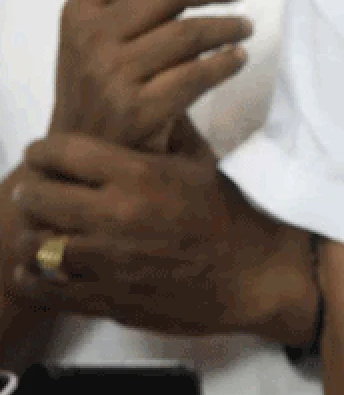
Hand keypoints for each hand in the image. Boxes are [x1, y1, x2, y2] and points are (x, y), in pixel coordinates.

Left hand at [5, 119, 316, 344]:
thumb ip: (166, 130)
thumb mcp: (201, 163)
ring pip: (37, 245)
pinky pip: (48, 289)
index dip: (44, 152)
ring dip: (35, 236)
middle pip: (37, 197)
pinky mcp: (111, 299)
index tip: (47, 158)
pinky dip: (34, 278)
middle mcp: (117, 216)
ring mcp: (111, 262)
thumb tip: (150, 95)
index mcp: (138, 176)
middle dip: (34, 192)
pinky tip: (38, 271)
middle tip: (40, 194)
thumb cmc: (233, 215)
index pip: (59, 152)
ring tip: (42, 232)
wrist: (258, 275)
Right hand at [48, 0, 251, 150]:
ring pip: (188, 33)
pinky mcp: (140, 110)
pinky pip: (197, 75)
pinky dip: (226, 63)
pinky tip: (239, 58)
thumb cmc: (101, 88)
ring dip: (227, 25)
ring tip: (246, 26)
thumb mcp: (99, 35)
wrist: (83, 155)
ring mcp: (113, 75)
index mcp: (79, 11)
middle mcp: (90, 38)